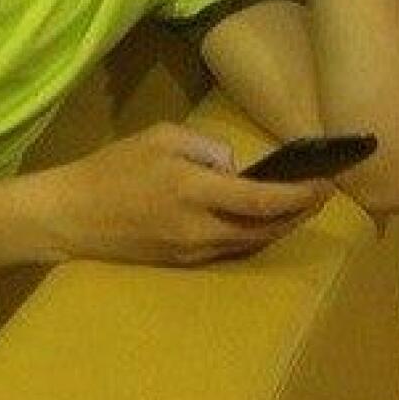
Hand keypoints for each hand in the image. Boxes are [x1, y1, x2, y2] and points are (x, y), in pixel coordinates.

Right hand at [38, 122, 333, 266]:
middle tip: (323, 195)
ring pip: (252, 242)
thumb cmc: (112, 168)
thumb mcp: (159, 136)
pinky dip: (254, 234)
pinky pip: (230, 248)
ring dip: (281, 226)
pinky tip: (262, 220)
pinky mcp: (184, 263)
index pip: (262, 198)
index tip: (326, 182)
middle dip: (300, 212)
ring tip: (300, 207)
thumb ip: (205, 146)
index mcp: (193, 190)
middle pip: (266, 228)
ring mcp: (192, 251)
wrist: (72, 216)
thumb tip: (236, 167)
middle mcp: (200, 228)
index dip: (299, 194)